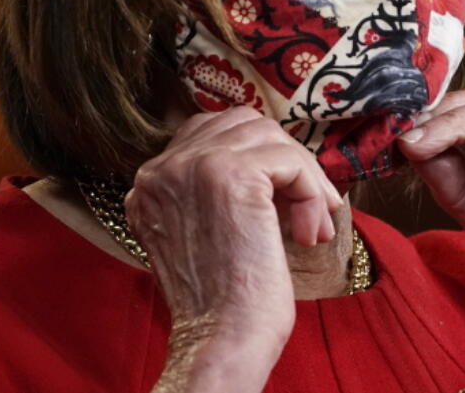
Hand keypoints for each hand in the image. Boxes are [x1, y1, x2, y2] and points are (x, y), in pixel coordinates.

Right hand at [126, 106, 343, 392]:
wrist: (221, 339)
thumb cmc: (223, 297)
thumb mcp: (204, 229)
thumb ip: (217, 189)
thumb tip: (275, 159)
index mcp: (151, 181)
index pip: (214, 132)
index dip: (260, 158)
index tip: (283, 199)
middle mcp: (163, 168)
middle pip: (245, 125)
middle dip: (286, 161)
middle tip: (309, 209)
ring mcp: (194, 167)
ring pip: (272, 139)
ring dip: (305, 179)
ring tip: (313, 224)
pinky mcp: (231, 176)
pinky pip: (291, 161)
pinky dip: (312, 191)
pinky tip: (311, 233)